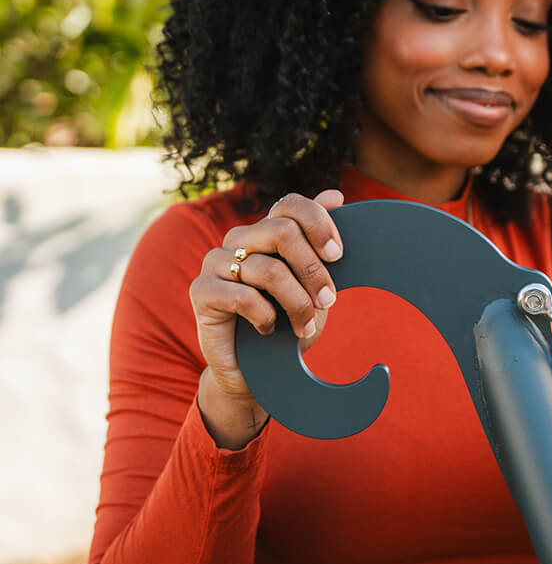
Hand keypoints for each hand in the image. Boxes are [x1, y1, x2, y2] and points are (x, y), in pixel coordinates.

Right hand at [189, 190, 343, 446]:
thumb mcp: (313, 282)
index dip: (319, 224)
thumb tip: (335, 194)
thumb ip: (319, 240)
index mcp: (267, 230)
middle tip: (330, 301)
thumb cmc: (287, 321)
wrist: (257, 369)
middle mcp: (240, 238)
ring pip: (269, 269)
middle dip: (313, 269)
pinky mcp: (202, 291)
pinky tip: (269, 330)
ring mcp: (216, 262)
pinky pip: (244, 296)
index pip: (291, 204)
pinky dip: (267, 317)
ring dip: (297, 303)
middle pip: (283, 231)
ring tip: (307, 327)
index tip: (339, 256)